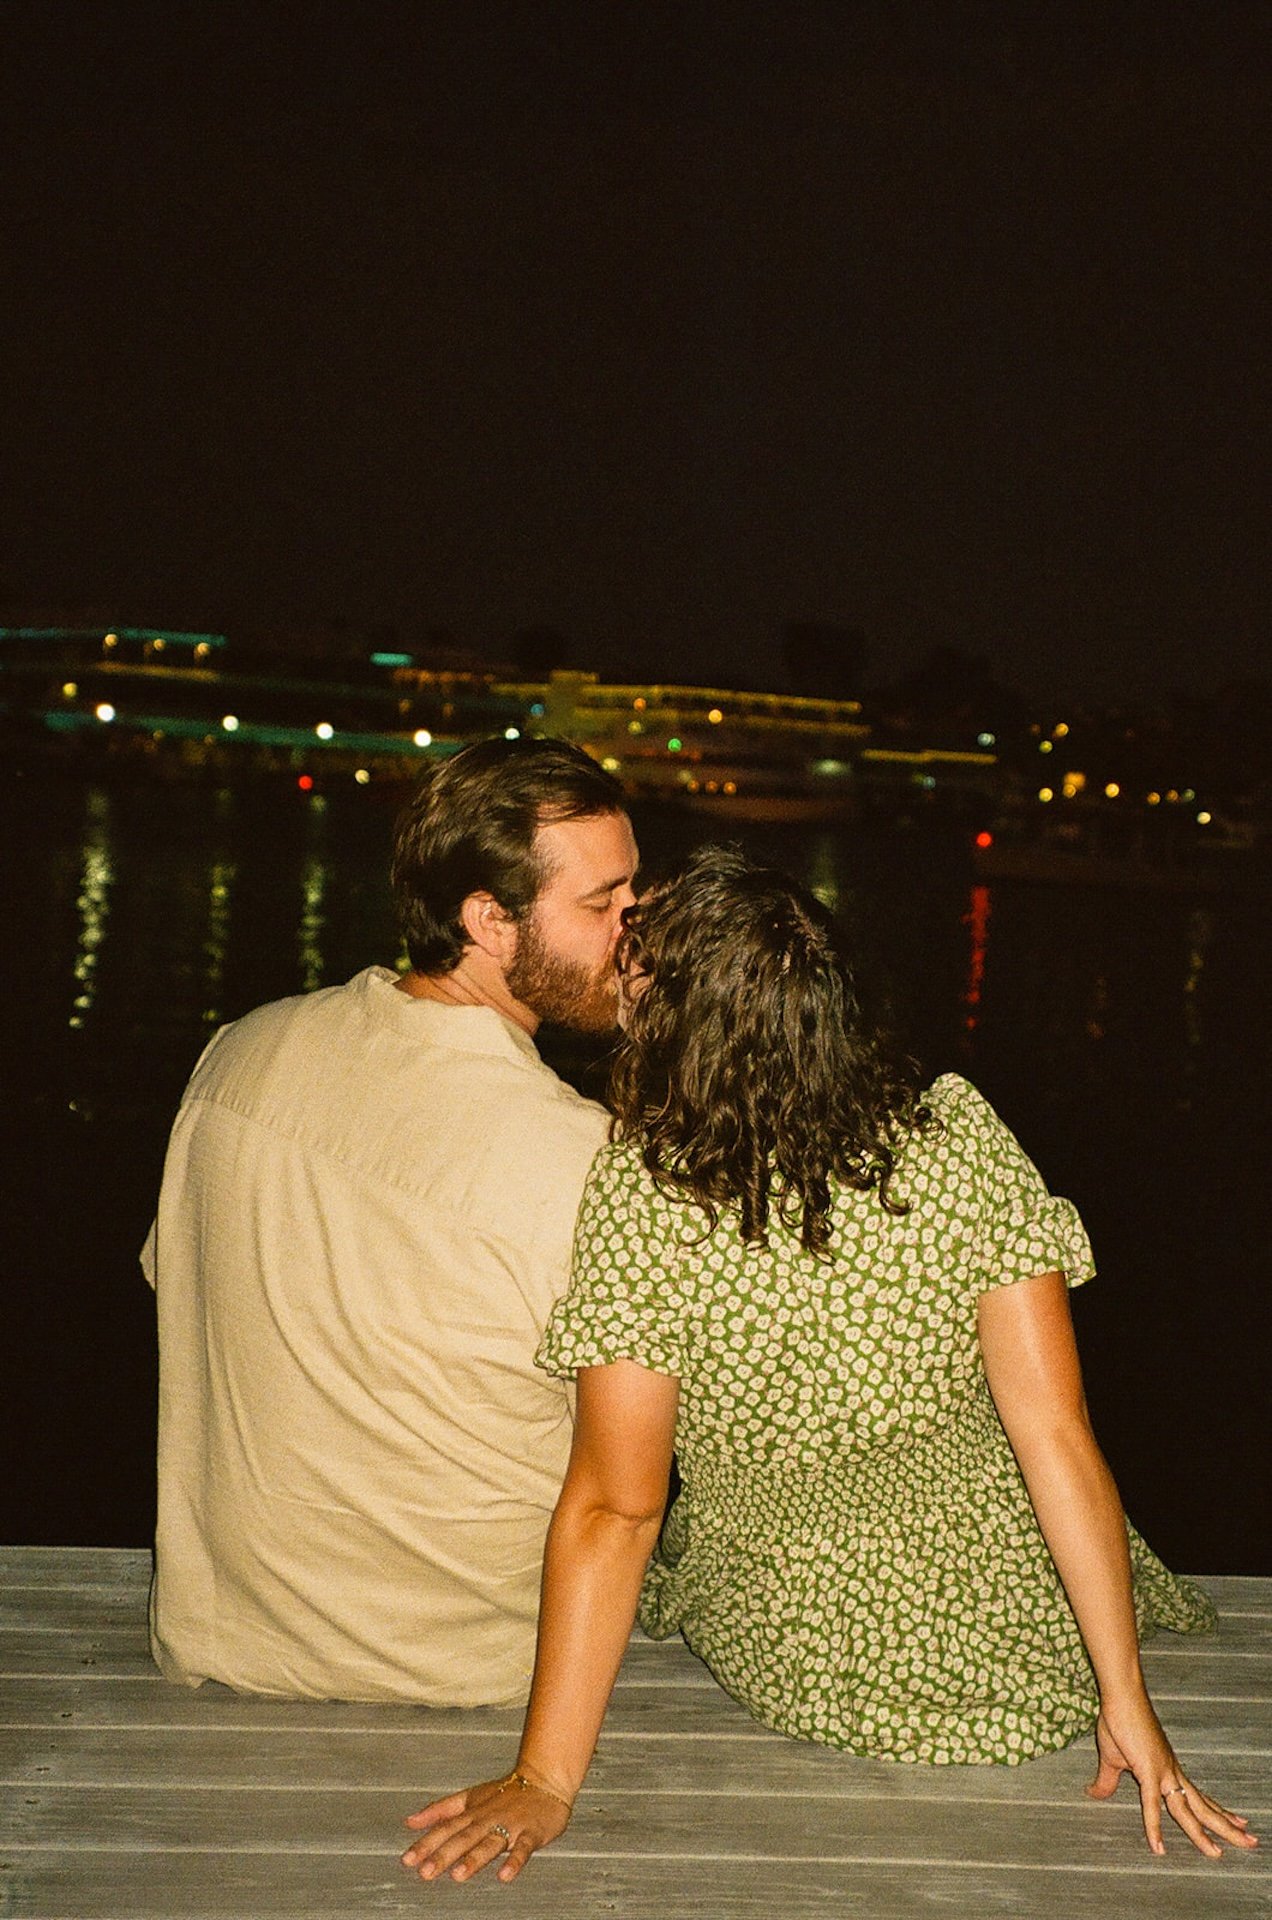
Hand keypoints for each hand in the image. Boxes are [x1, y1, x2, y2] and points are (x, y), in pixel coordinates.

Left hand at [402, 1769, 571, 1883]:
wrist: (545, 1780)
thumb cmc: (506, 1793)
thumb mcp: (469, 1798)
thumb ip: (440, 1810)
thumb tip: (410, 1821)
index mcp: (472, 1813)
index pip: (445, 1828)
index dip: (426, 1843)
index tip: (408, 1860)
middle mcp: (487, 1819)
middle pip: (463, 1838)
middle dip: (444, 1855)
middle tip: (426, 1872)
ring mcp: (510, 1826)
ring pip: (490, 1843)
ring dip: (474, 1859)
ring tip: (458, 1875)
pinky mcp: (531, 1833)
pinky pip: (523, 1848)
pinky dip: (514, 1861)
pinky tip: (505, 1875)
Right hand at [1086, 1701, 1257, 1857]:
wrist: (1121, 1697)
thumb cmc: (1119, 1721)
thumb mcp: (1112, 1758)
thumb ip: (1107, 1780)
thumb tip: (1094, 1793)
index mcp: (1169, 1770)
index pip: (1199, 1796)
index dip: (1217, 1811)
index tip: (1237, 1823)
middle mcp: (1173, 1773)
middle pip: (1203, 1807)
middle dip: (1227, 1826)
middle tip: (1251, 1841)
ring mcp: (1163, 1773)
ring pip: (1188, 1811)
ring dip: (1204, 1833)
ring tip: (1220, 1853)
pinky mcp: (1148, 1771)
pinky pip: (1152, 1805)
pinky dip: (1154, 1827)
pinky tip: (1158, 1847)